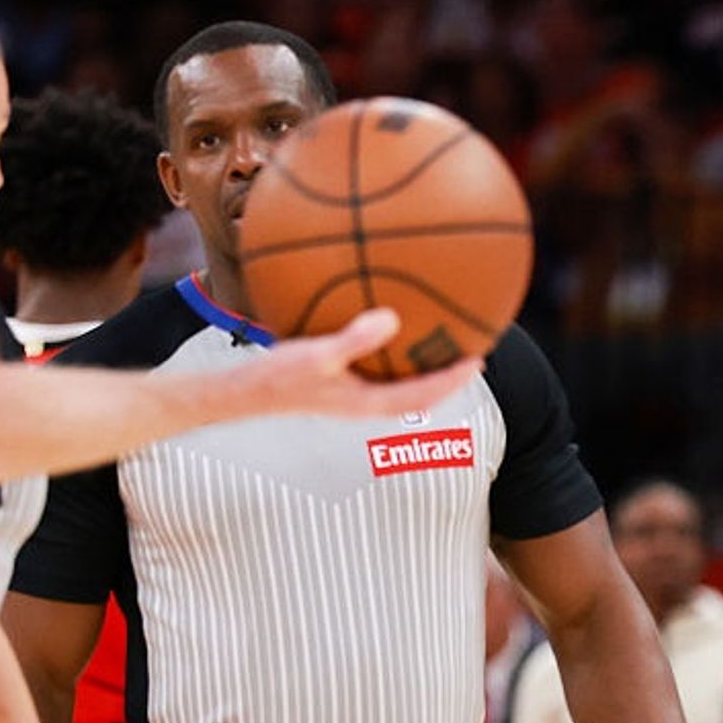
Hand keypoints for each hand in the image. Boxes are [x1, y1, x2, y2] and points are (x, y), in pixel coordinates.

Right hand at [246, 309, 484, 418]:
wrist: (244, 393)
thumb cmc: (277, 377)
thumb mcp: (316, 354)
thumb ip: (354, 340)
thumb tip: (392, 320)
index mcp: (367, 402)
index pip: (423, 395)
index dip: (453, 381)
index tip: (478, 361)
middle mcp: (367, 402)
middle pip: (421, 394)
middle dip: (449, 376)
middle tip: (475, 351)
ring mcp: (355, 396)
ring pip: (403, 384)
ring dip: (426, 368)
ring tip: (446, 344)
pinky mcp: (343, 386)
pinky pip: (382, 372)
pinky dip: (397, 357)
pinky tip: (395, 333)